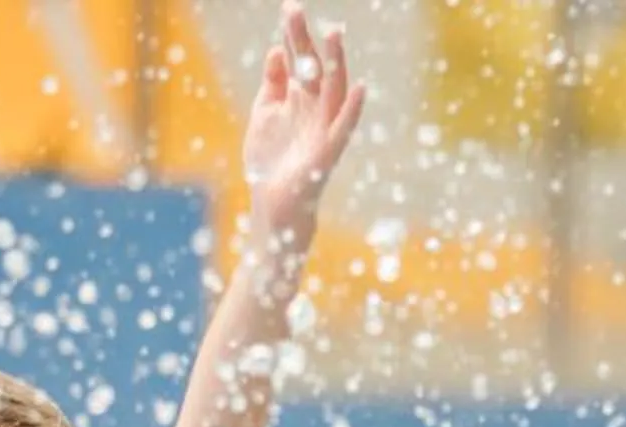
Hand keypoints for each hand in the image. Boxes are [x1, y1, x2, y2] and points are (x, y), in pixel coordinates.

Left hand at [239, 3, 366, 264]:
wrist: (273, 206)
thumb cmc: (271, 163)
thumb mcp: (266, 114)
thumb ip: (273, 84)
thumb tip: (276, 51)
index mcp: (299, 100)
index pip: (298, 61)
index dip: (293, 36)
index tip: (289, 9)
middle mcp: (314, 110)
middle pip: (313, 69)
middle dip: (305, 40)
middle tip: (295, 9)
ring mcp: (323, 130)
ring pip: (333, 91)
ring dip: (335, 63)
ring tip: (333, 34)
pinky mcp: (327, 153)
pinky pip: (343, 129)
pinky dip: (353, 110)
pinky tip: (360, 88)